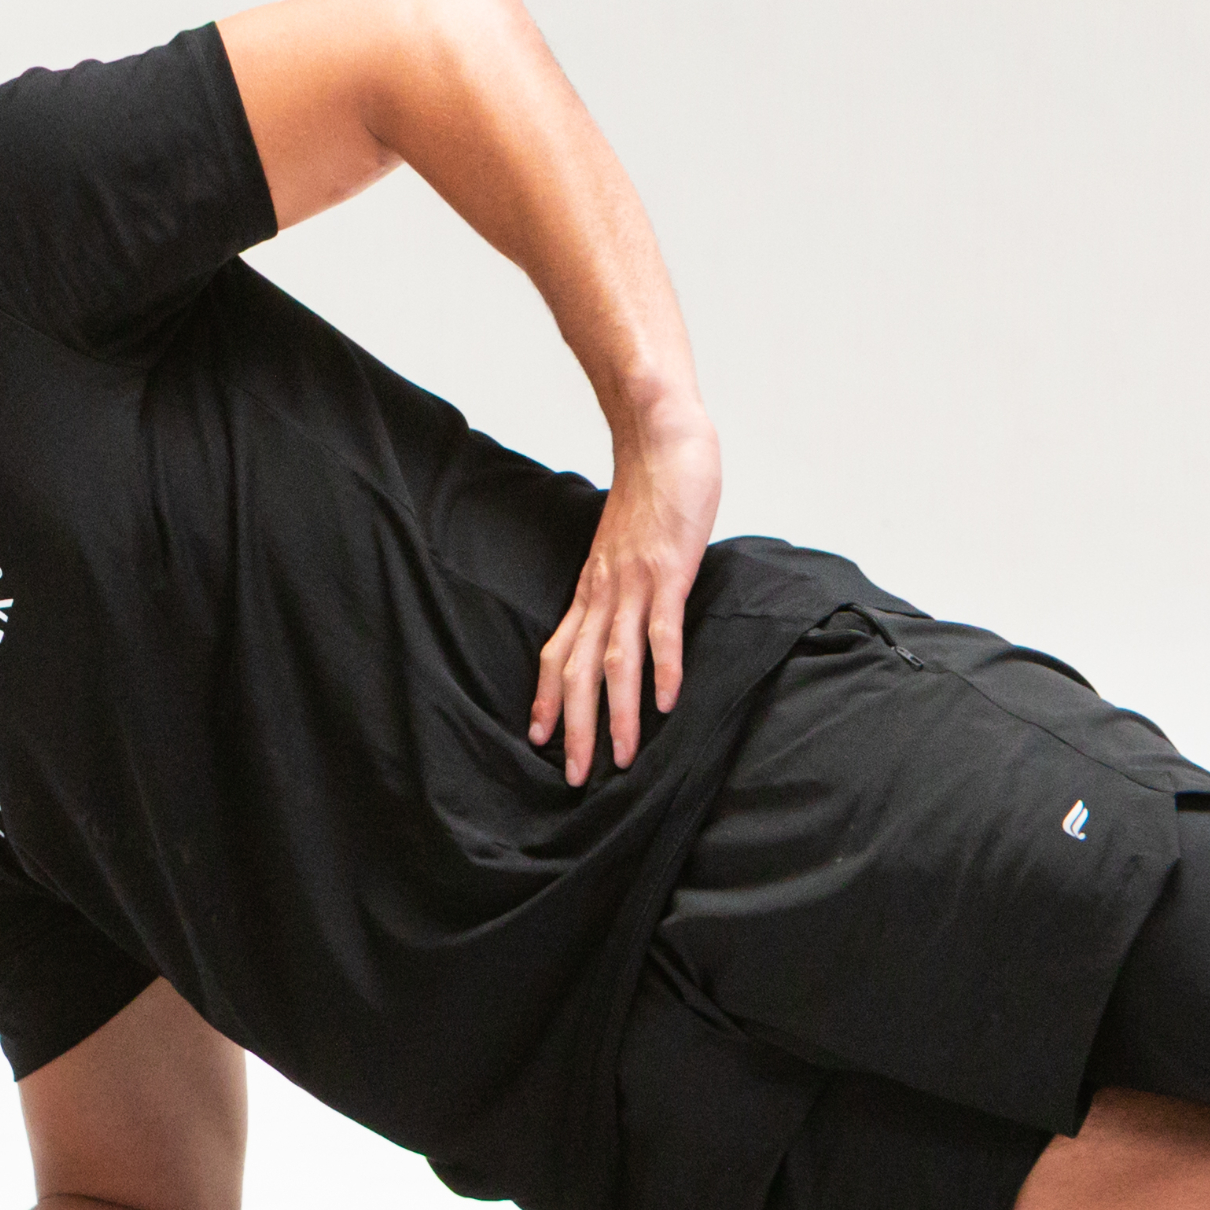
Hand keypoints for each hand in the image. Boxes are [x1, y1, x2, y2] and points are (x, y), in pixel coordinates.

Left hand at [530, 401, 719, 783]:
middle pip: (581, 670)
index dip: (549, 697)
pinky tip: (665, 702)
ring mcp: (636, 581)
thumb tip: (628, 600)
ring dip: (617, 713)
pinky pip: (663, 627)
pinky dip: (663, 666)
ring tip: (619, 758)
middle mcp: (604, 589)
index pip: (559, 650)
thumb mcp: (625, 540)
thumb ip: (624, 572)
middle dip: (576, 727)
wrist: (661, 433)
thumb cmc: (651, 487)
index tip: (541, 738)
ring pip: (617, 660)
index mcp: (592, 585)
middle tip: (575, 776)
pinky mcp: (669, 569)